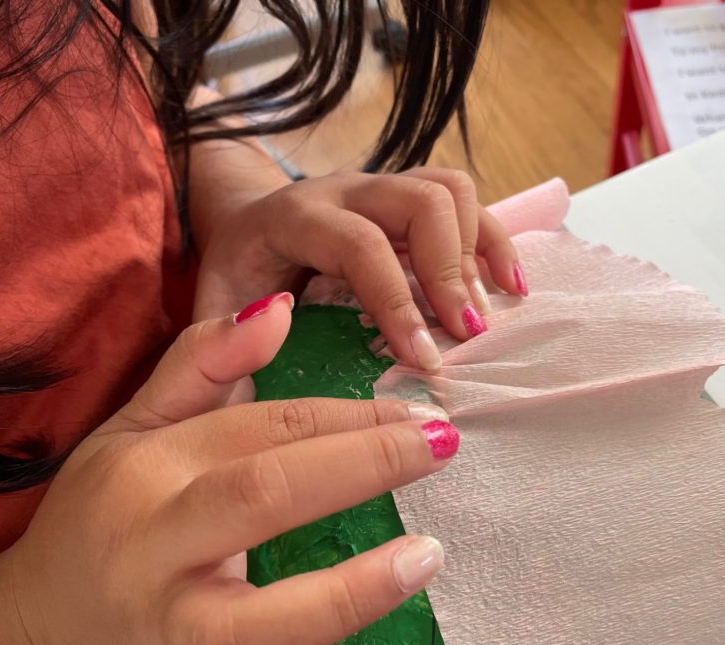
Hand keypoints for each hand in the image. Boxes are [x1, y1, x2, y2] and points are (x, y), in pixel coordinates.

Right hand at [0, 293, 456, 644]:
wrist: (39, 620)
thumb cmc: (105, 512)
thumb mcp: (136, 427)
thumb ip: (200, 365)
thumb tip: (277, 308)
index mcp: (154, 472)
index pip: (265, 428)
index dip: (349, 415)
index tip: (421, 408)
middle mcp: (156, 549)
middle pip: (258, 497)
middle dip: (356, 464)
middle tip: (439, 444)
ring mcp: (165, 632)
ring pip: (245, 626)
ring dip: (342, 596)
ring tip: (425, 559)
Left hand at [194, 168, 525, 371]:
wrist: (246, 218)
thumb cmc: (235, 271)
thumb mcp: (214, 304)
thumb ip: (224, 340)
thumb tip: (264, 378)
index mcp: (296, 215)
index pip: (360, 244)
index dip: (397, 301)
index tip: (424, 358)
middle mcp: (346, 189)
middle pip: (421, 201)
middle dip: (450, 272)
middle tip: (466, 336)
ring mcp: (384, 186)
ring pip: (450, 190)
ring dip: (477, 254)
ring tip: (483, 317)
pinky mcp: (411, 196)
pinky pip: (466, 200)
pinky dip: (494, 242)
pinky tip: (510, 288)